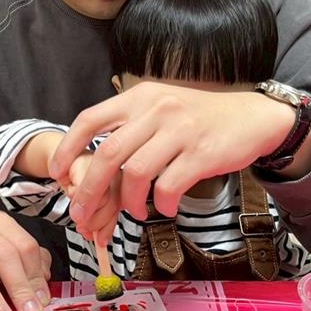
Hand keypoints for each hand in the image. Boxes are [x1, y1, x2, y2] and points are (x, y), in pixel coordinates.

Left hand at [49, 82, 304, 225]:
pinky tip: (164, 207)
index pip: (90, 119)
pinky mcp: (202, 153)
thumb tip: (93, 163)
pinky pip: (168, 186)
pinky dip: (160, 204)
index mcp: (140, 97)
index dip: (68, 148)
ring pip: (136, 173)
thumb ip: (130, 127)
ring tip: (134, 212)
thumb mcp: (161, 108)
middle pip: (108, 153)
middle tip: (83, 212)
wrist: (252, 117)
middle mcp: (157, 110)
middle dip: (89, 188)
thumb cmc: (199, 119)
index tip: (58, 174)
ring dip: (128, 201)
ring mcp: (180, 131)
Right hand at [60, 151, 120, 245]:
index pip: (120, 210)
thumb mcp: (94, 205)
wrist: (64, 159)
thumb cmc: (81, 183)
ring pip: (95, 197)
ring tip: (75, 210)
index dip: (107, 228)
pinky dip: (71, 196)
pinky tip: (70, 193)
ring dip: (81, 211)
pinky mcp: (85, 160)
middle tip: (83, 227)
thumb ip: (100, 221)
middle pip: (110, 204)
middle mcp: (117, 173)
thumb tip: (99, 240)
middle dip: (94, 222)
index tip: (99, 240)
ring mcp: (103, 165)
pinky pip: (78, 187)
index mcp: (124, 186)